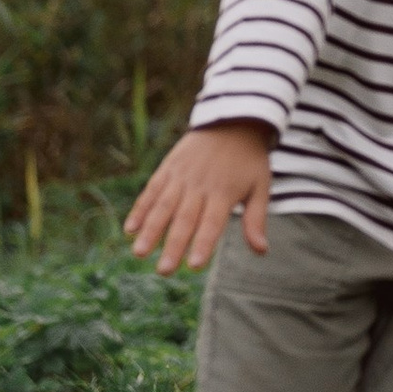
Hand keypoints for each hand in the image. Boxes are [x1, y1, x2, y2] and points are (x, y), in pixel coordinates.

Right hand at [125, 122, 273, 271]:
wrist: (233, 120)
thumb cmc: (249, 160)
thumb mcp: (261, 186)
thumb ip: (256, 219)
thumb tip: (262, 252)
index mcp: (224, 192)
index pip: (212, 223)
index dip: (203, 244)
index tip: (195, 266)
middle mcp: (200, 185)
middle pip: (185, 219)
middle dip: (173, 246)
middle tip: (163, 271)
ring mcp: (181, 176)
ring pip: (163, 206)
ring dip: (150, 230)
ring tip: (139, 253)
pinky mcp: (168, 168)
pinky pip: (152, 190)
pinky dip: (141, 208)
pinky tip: (130, 228)